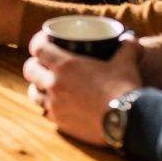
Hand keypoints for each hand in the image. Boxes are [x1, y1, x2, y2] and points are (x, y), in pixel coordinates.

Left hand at [22, 31, 143, 144]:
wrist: (128, 121)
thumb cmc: (124, 88)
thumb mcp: (126, 62)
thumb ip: (127, 47)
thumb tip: (131, 38)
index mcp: (65, 65)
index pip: (38, 48)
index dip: (37, 42)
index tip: (44, 40)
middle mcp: (54, 84)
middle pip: (30, 70)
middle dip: (34, 64)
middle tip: (42, 63)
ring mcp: (55, 105)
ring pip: (33, 93)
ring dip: (36, 86)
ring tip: (44, 84)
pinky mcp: (60, 122)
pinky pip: (45, 112)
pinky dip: (47, 106)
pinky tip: (54, 104)